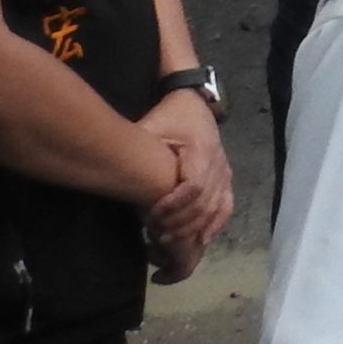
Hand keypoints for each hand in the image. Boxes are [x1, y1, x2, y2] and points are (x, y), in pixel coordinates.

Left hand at [137, 89, 233, 279]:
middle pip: (204, 203)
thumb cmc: (168, 118)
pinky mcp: (226, 179)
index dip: (174, 206)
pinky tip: (201, 239)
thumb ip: (138, 152)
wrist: (193, 103)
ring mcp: (225, 172)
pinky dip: (215, 224)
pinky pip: (226, 206)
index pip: (194, 187)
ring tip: (168, 238)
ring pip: (215, 208)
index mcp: (202, 150)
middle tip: (155, 233)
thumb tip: (116, 176)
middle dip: (180, 222)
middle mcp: (219, 163)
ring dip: (193, 228)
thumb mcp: (150, 128)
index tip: (151, 215)